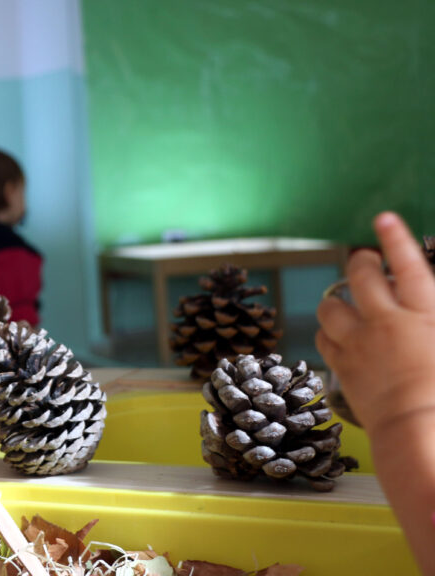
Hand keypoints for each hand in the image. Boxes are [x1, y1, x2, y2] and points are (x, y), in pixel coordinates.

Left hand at [316, 212, 434, 431]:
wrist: (418, 432)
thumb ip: (433, 319)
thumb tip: (426, 312)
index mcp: (425, 314)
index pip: (409, 265)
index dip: (395, 239)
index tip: (383, 219)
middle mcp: (387, 322)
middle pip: (362, 277)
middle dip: (360, 263)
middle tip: (363, 260)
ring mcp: (359, 343)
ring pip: (331, 306)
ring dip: (336, 299)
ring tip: (343, 300)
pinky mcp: (342, 366)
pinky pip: (322, 338)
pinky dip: (327, 333)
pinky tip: (335, 334)